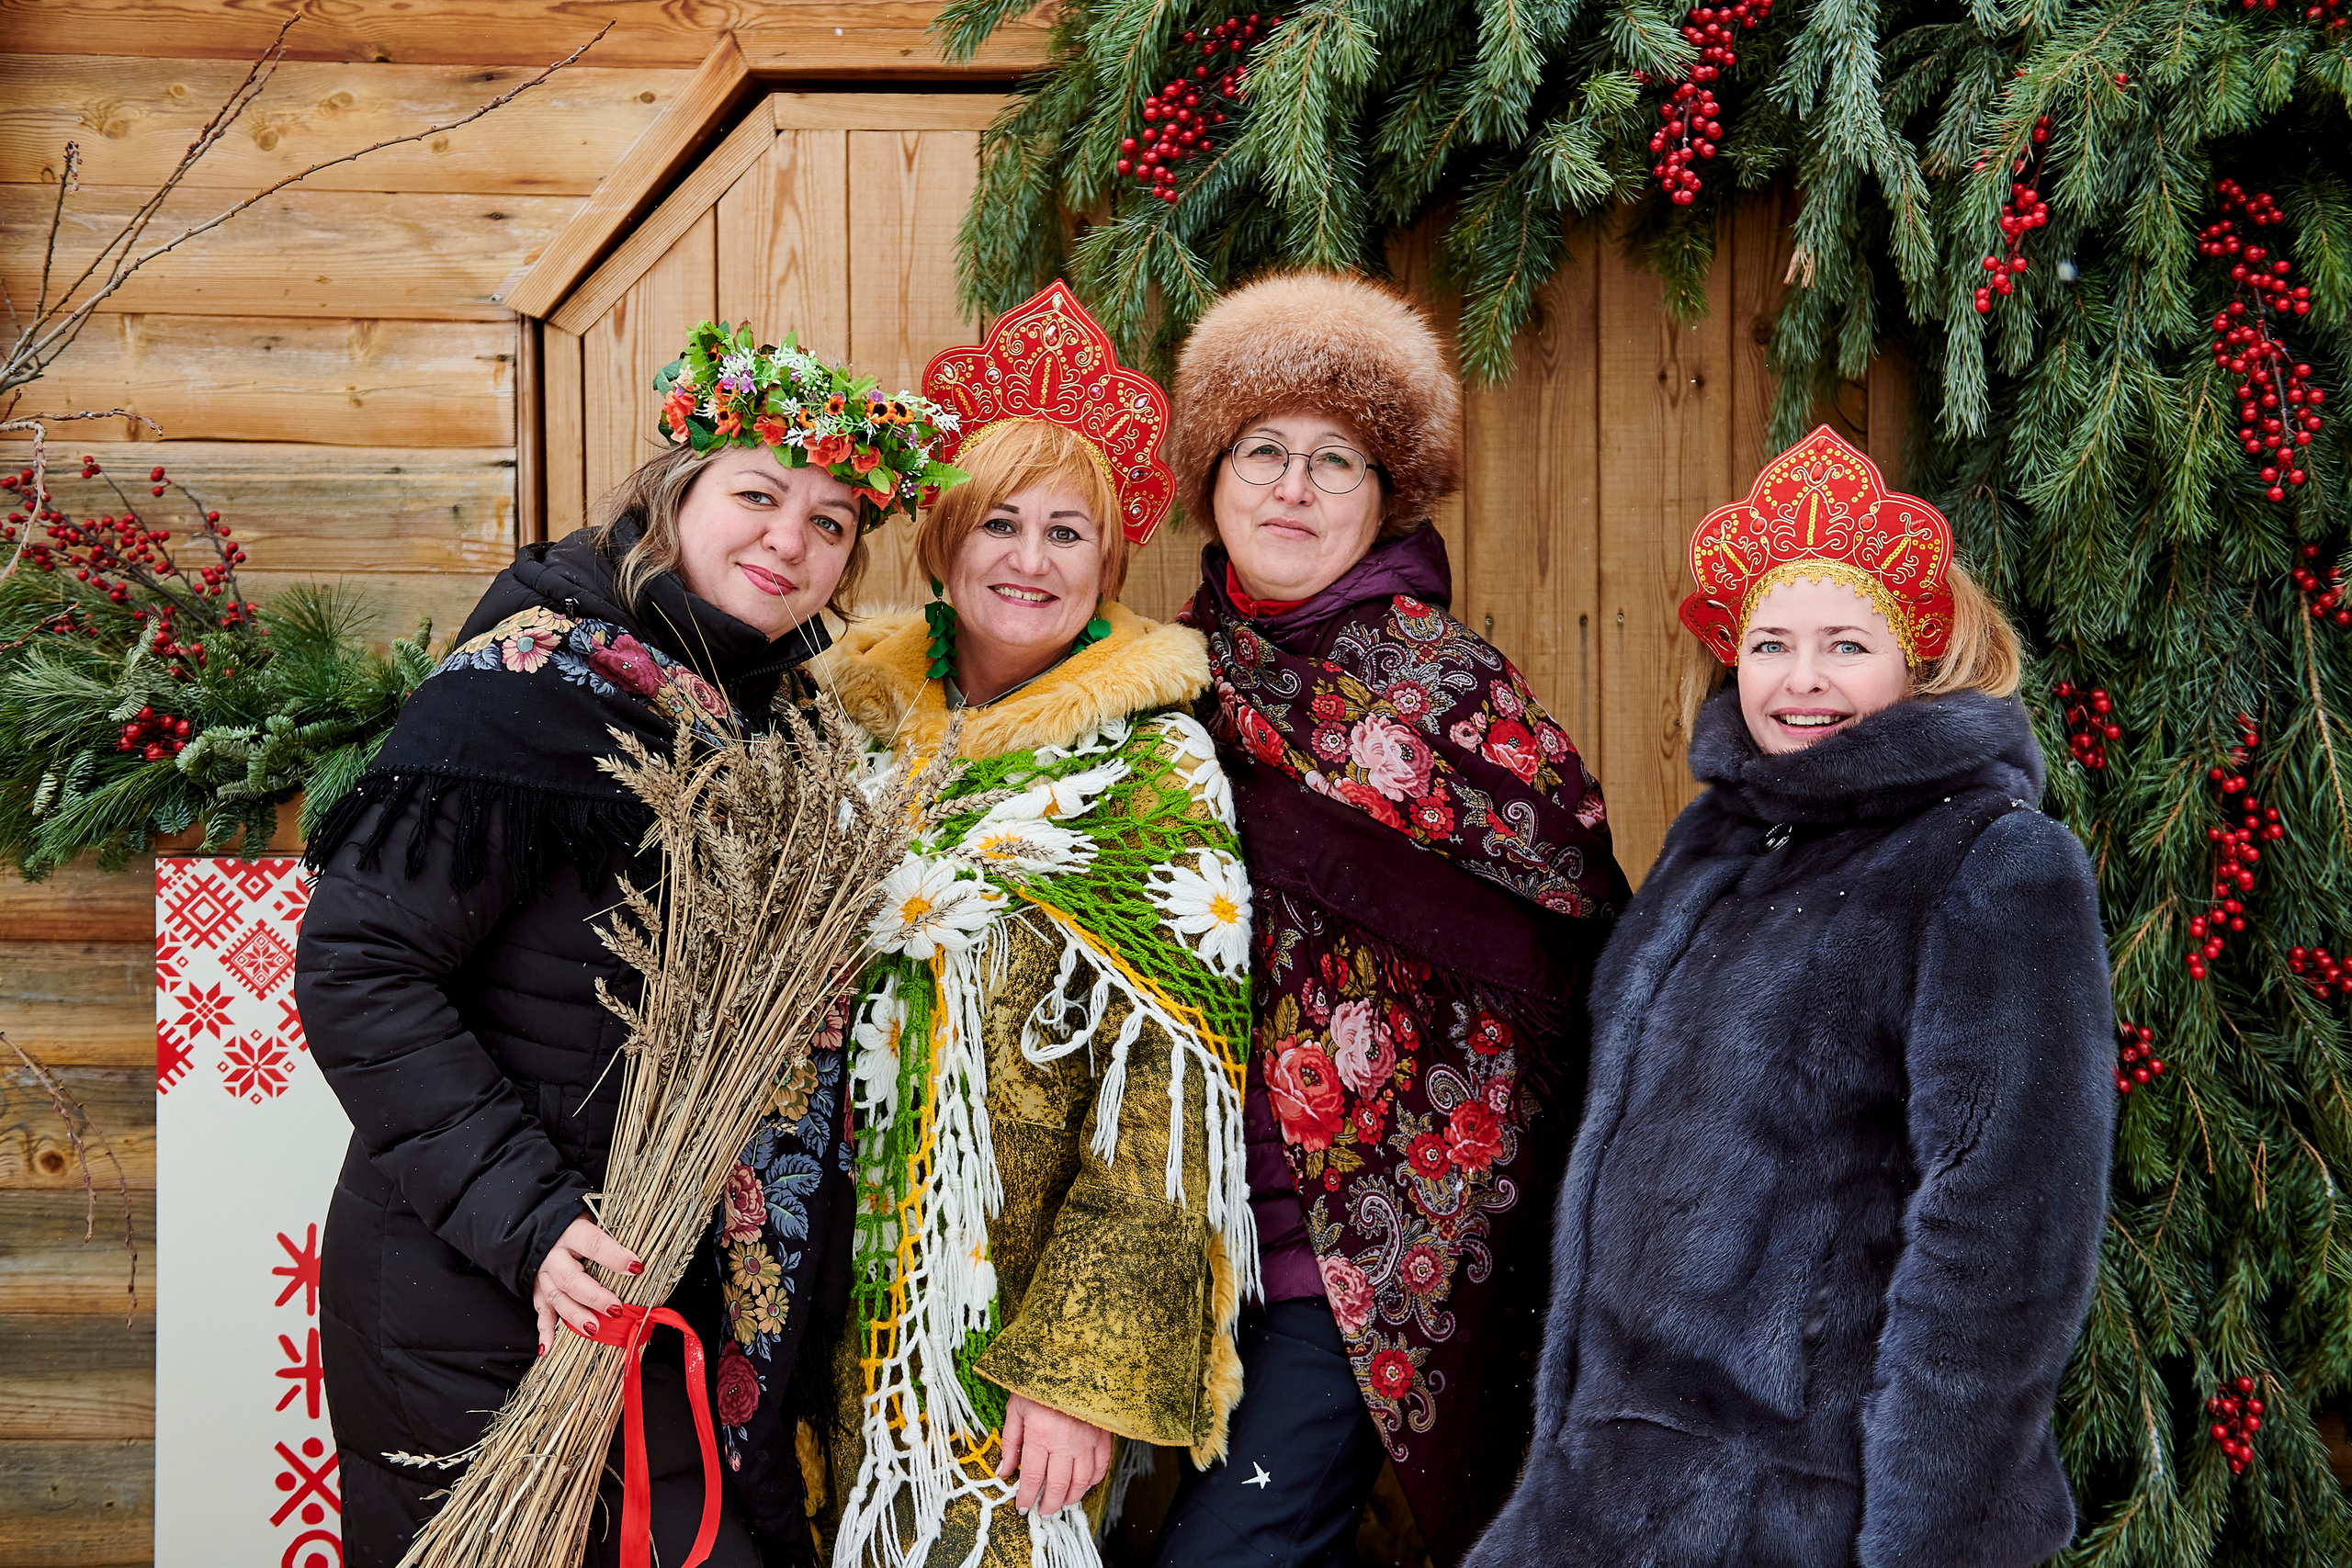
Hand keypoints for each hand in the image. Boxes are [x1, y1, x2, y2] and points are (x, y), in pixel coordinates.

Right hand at [531, 1214, 641, 1353]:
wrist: (545, 1228)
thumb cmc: (579, 1226)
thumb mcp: (597, 1221)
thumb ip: (616, 1236)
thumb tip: (643, 1258)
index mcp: (573, 1233)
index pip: (594, 1244)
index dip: (614, 1257)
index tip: (636, 1268)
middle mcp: (554, 1255)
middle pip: (570, 1278)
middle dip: (594, 1296)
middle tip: (616, 1309)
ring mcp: (543, 1274)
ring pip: (556, 1297)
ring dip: (575, 1316)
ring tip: (594, 1329)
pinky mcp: (537, 1290)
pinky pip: (540, 1312)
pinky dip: (544, 1331)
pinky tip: (547, 1348)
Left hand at [994, 1392, 1111, 1516]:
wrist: (1071, 1360)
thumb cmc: (1039, 1381)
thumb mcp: (1016, 1408)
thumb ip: (1010, 1442)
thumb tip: (1004, 1471)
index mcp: (1040, 1434)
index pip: (1032, 1477)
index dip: (1027, 1497)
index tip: (1022, 1508)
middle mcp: (1065, 1441)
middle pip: (1058, 1486)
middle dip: (1049, 1505)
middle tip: (1043, 1513)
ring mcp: (1086, 1440)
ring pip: (1081, 1481)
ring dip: (1071, 1498)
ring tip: (1061, 1504)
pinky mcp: (1102, 1435)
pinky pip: (1100, 1466)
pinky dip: (1092, 1481)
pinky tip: (1083, 1485)